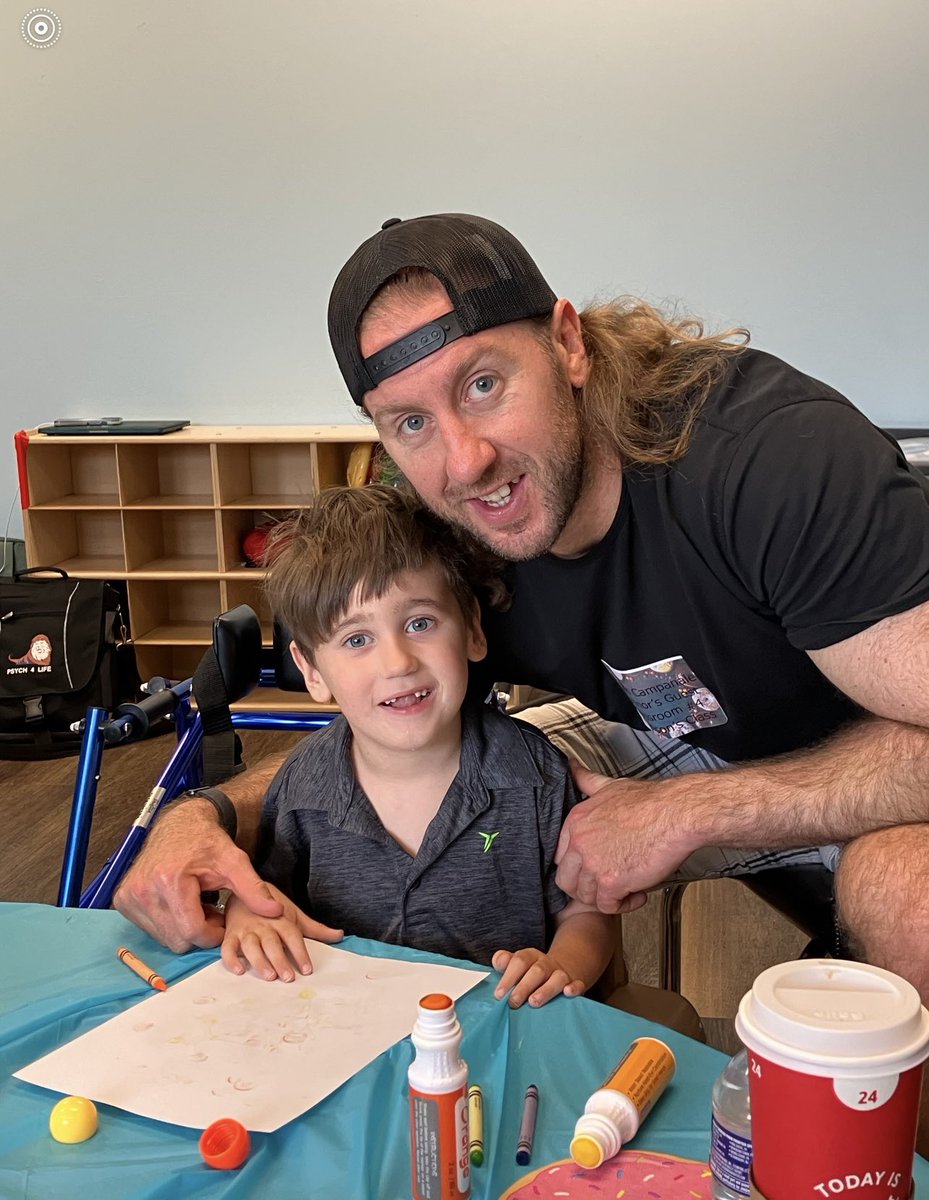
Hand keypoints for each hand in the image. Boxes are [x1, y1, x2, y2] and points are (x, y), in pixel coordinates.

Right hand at [113, 799, 283, 952]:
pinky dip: (167, 922)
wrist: (179, 824)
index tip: (223, 921)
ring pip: (163, 937)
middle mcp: (143, 891)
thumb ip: (253, 889)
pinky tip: (179, 904)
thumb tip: (276, 912)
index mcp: (169, 881)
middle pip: (177, 939)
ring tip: (196, 905)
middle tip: (211, 910)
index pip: (192, 932)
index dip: (213, 933)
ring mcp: (129, 897)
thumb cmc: (206, 841)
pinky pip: (149, 928)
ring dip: (183, 928)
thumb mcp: (234, 861)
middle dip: (199, 931)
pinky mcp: (123, 899)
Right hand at [221, 883, 343, 980]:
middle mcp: (264, 925)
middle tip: (288, 977)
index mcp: (281, 920)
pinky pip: (229, 947)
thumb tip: (340, 935)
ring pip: (252, 946)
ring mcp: (246, 930)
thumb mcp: (296, 916)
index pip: (293, 936)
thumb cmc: (273, 909)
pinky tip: (239, 971)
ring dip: (259, 961)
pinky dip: (231, 959)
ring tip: (269, 976)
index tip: (307, 969)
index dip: (300, 953)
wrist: (245, 890)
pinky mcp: (231, 935)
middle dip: (280, 960)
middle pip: (272, 943)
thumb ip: (316, 929)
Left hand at [491, 946, 587, 1007]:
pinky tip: (568, 992)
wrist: (563, 968)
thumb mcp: (518, 964)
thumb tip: (498, 962)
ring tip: (534, 1002)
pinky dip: (574, 987)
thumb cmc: (532, 972)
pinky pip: (577, 984)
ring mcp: (561, 973)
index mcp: (530, 956)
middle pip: (536, 971)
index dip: (508, 977)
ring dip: (545, 990)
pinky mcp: (575, 983)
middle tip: (513, 1002)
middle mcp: (546, 963)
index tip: (499, 994)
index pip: (519, 961)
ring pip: (556, 978)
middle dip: (524, 987)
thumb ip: (505, 962)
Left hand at [554, 762, 695, 912]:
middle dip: (586, 887)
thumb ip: (587, 781)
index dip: (578, 866)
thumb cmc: (651, 800)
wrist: (676, 813)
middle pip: (566, 880)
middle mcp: (579, 842)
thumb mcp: (610, 786)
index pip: (561, 856)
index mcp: (576, 821)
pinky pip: (608, 907)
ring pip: (585, 896)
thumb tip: (571, 766)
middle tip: (607, 884)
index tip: (594, 868)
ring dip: (606, 897)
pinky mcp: (611, 882)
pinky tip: (637, 894)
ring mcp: (593, 863)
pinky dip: (623, 906)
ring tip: (626, 888)